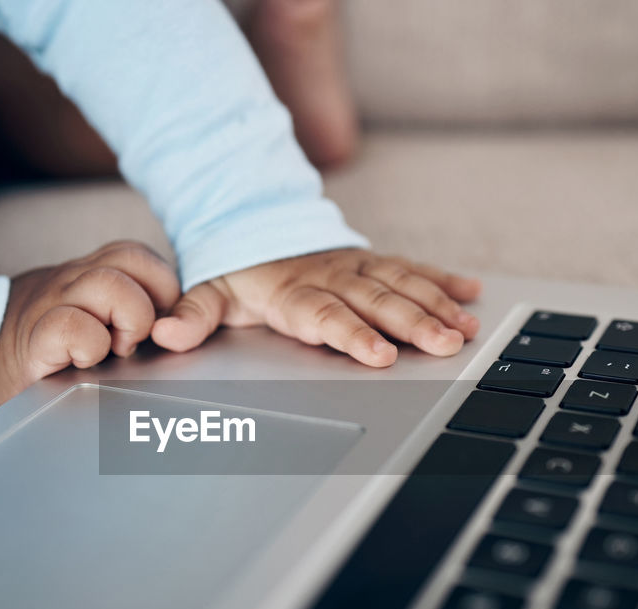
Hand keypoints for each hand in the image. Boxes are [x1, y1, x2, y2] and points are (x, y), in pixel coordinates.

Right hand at [0, 241, 178, 414]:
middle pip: (131, 258)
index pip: (139, 255)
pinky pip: (73, 326)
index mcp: (87, 275)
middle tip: (138, 336)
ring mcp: (52, 303)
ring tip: (114, 349)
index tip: (155, 325)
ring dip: (127, 321)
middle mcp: (72, 281)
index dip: (161, 287)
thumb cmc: (38, 350)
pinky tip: (85, 360)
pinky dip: (90, 346)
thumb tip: (172, 330)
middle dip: (153, 299)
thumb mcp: (85, 319)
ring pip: (110, 285)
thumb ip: (123, 315)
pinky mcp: (35, 336)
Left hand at [150, 249, 480, 366]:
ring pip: (403, 285)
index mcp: (295, 292)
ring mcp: (359, 267)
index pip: (327, 316)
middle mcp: (333, 277)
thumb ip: (192, 317)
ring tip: (467, 328)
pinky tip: (472, 294)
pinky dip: (444, 280)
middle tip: (445, 345)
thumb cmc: (238, 271)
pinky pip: (413, 268)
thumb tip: (165, 334)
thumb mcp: (208, 292)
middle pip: (377, 303)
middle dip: (414, 324)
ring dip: (437, 307)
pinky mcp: (376, 261)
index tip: (381, 354)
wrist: (256, 223)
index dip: (353, 334)